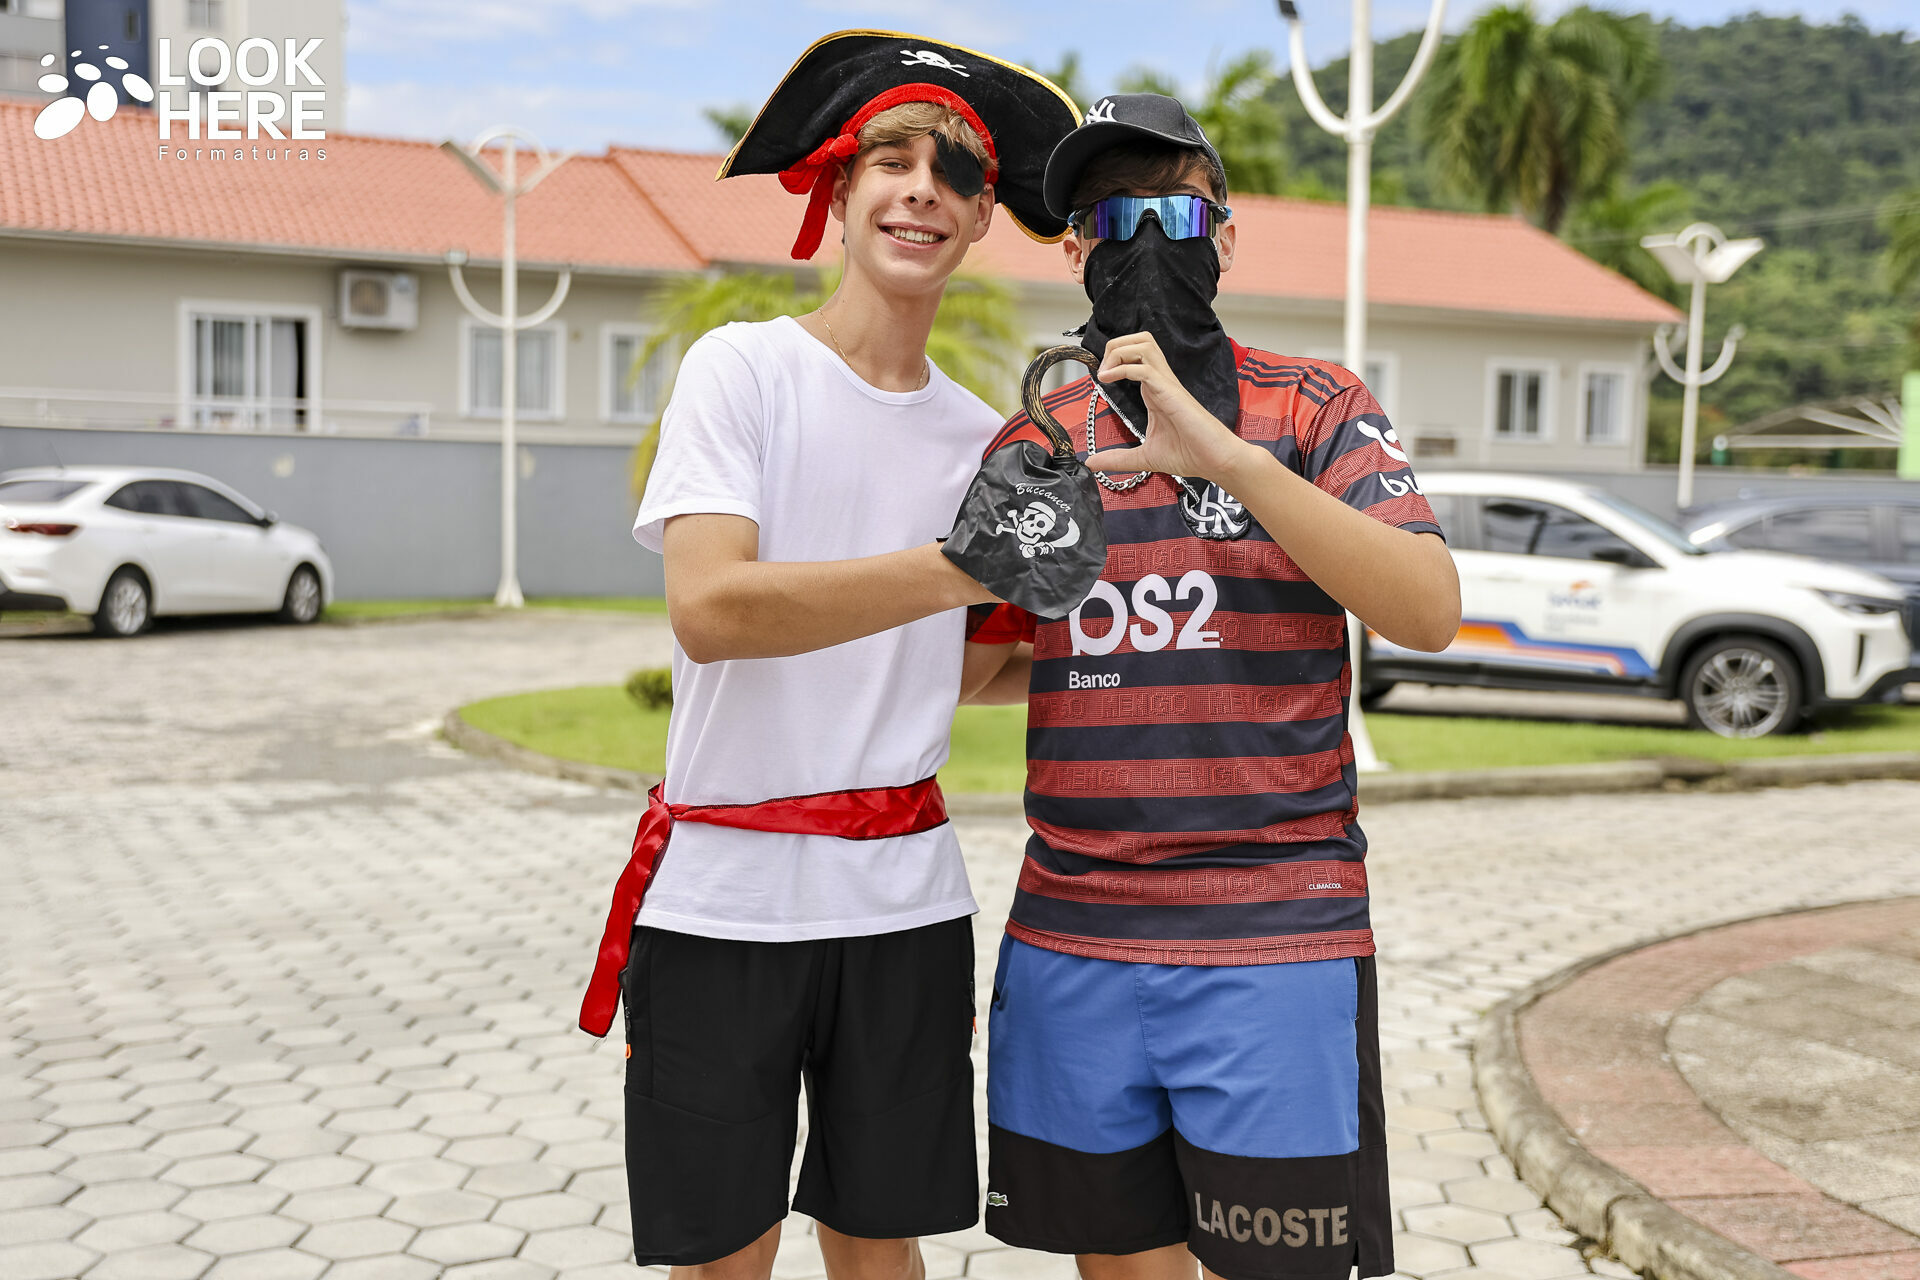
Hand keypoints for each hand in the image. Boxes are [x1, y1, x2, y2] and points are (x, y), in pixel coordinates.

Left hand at [1087, 331, 1253, 483]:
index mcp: (1155, 390)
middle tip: (1102, 371)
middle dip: (1115, 346)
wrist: (1216, 461)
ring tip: (1105, 373)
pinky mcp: (1172, 393)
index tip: (1099, 378)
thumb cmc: (1190, 454)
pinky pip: (1146, 368)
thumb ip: (1118, 458)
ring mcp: (1168, 385)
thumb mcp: (1144, 457)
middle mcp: (1161, 381)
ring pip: (1145, 345)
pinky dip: (1123, 368)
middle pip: (1140, 340)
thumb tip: (1091, 462)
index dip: (1113, 358)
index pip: (1135, 355)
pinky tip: (1108, 380)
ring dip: (1120, 351)